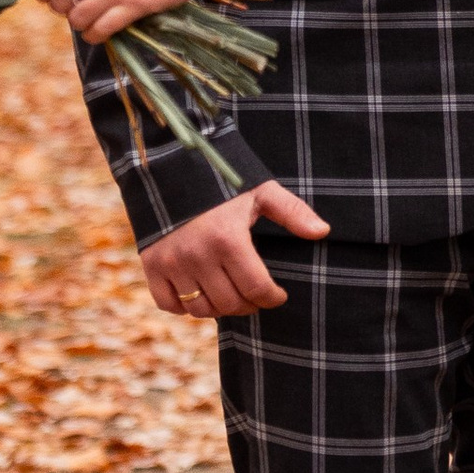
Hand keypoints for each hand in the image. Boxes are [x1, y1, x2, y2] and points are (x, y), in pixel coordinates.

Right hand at [142, 180, 328, 320]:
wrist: (169, 163)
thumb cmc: (220, 178)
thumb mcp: (259, 190)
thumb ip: (292, 212)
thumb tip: (322, 232)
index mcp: (228, 239)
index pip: (256, 289)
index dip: (272, 298)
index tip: (278, 295)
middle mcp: (197, 255)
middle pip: (230, 304)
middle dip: (249, 304)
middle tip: (255, 296)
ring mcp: (171, 262)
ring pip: (200, 309)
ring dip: (219, 307)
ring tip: (230, 294)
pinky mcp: (151, 265)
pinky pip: (169, 304)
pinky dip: (184, 306)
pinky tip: (198, 292)